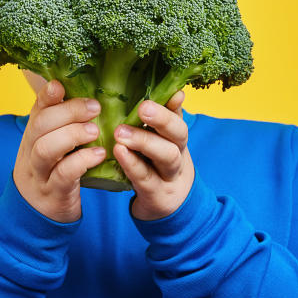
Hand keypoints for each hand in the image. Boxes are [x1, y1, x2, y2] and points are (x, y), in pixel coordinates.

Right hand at [13, 80, 105, 222]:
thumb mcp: (51, 148)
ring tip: (95, 131)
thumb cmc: (50, 175)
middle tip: (94, 107)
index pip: (36, 110)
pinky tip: (99, 155)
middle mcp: (30, 152)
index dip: (47, 96)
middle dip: (67, 112)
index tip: (60, 85)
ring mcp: (39, 174)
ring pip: (45, 149)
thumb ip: (62, 126)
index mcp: (32, 136)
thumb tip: (88, 99)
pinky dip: (80, 162)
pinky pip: (62, 175)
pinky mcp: (53, 194)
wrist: (34, 218)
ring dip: (71, 135)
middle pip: (40, 125)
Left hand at [113, 90, 193, 220]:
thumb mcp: (158, 143)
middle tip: (143, 107)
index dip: (176, 105)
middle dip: (163, 120)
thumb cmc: (155, 167)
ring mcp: (170, 176)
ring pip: (167, 156)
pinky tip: (119, 152)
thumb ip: (154, 121)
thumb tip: (153, 92)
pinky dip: (132, 164)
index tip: (174, 92)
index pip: (179, 115)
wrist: (164, 205)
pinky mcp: (157, 194)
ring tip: (121, 132)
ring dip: (145, 141)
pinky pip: (146, 178)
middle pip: (179, 134)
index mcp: (176, 138)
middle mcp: (178, 154)